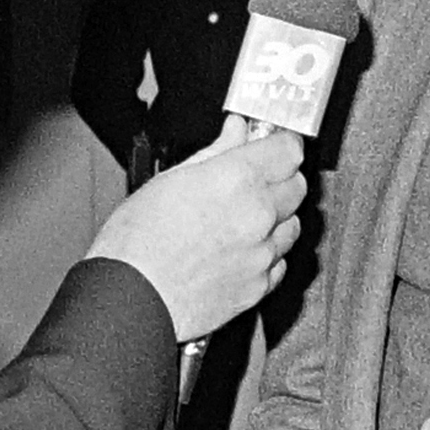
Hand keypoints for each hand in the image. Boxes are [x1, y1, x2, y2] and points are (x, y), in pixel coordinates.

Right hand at [86, 130, 309, 341]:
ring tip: (241, 219)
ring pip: (293, 224)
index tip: (270, 145)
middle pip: (297, 185)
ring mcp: (262, 253)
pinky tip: (240, 249)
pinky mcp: (259, 286)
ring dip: (277, 217)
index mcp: (236, 180)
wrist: (132, 298)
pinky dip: (268, 253)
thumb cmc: (137, 243)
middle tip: (252, 179)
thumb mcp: (168, 180)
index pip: (289, 149)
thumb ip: (214, 152)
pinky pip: (280, 262)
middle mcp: (258, 215)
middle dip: (280, 177)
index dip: (279, 143)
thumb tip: (235, 132)